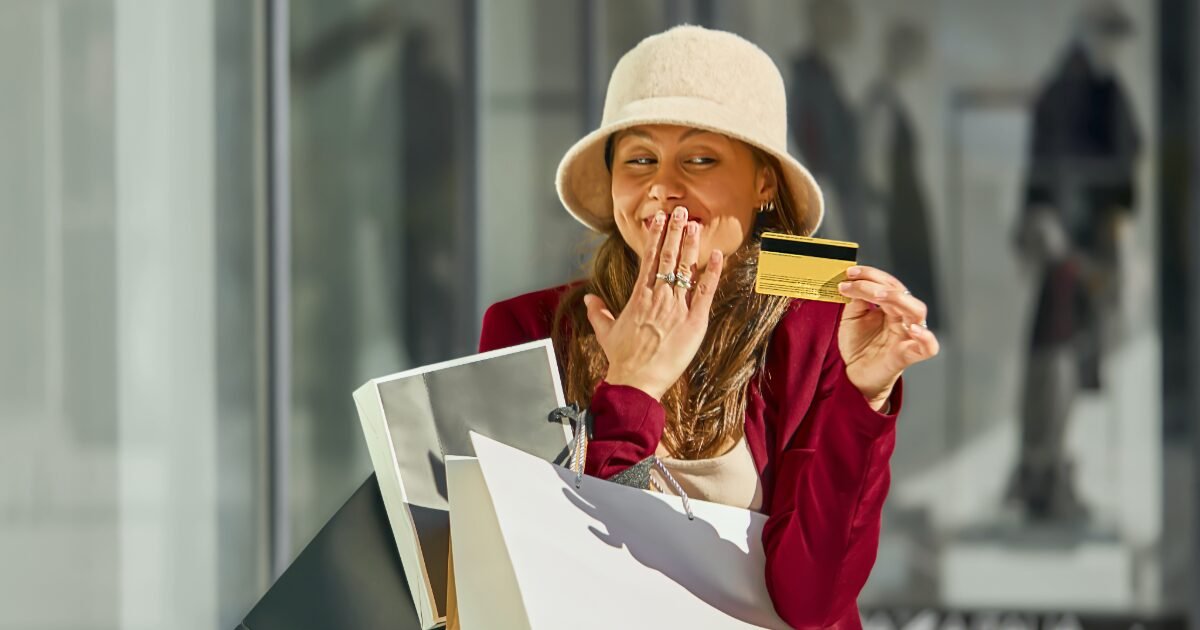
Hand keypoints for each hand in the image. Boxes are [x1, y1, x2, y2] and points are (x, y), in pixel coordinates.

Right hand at [584, 206, 724, 400]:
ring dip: (690, 245)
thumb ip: (598, 312)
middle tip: (680, 211)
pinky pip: (705, 292)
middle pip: (667, 257)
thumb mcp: (606, 332)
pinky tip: (717, 256)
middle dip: (674, 232)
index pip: (648, 259)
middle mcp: (658, 296)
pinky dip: (712, 273)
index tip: (658, 219)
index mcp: (639, 296)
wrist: (637, 379)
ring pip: (685, 269)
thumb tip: (587, 300)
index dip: (655, 237)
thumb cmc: (622, 358)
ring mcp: (677, 306)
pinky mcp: (694, 320)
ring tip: (695, 224)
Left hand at [837, 266, 939, 409]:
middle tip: (854, 281)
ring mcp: (908, 335)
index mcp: (891, 307)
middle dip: (878, 283)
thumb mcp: (851, 318)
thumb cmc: (858, 346)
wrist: (855, 375)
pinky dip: (925, 336)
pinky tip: (912, 328)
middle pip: (901, 293)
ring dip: (898, 299)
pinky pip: (929, 346)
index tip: (849, 272)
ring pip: (917, 311)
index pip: (887, 284)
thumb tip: (854, 280)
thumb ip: (856, 300)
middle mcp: (902, 318)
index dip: (870, 274)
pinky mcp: (909, 354)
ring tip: (878, 294)